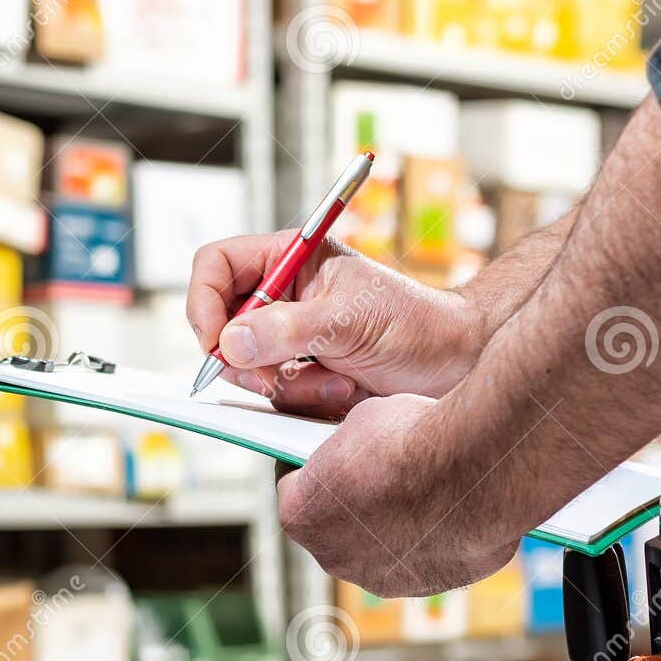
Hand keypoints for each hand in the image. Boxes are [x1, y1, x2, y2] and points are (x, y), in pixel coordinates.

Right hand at [186, 232, 480, 416]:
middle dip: (250, 359)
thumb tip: (231, 343)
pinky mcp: (306, 376)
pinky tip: (345, 392)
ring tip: (339, 380)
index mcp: (292, 260)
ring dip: (289, 384)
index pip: (217, 267)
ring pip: (248, 370)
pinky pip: (277, 397)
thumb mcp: (350, 320)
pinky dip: (307, 400)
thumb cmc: (417, 324)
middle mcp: (285, 298)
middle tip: (282, 373)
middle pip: (223, 327)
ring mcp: (293, 340)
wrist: (456, 365)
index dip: (204, 302)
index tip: (216, 342)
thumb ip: (287, 330)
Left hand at [278, 395, 520, 595]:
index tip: (331, 455)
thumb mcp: (364, 420)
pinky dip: (429, 540)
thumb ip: (351, 446)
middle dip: (351, 503)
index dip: (314, 468)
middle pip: (334, 527)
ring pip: (377, 550)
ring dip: (390, 527)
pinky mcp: (425, 585)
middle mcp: (333, 557)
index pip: (293, 489)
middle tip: (380, 474)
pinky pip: (419, 560)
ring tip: (422, 493)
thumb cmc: (411, 438)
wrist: (472, 468)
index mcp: (301, 514)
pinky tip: (448, 511)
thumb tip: (364, 451)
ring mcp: (379, 578)